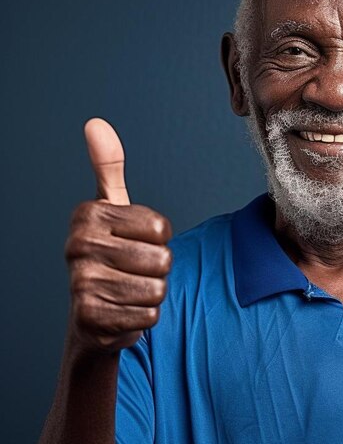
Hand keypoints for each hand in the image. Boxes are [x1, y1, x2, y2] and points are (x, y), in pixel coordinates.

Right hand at [64, 118, 171, 352]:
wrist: (91, 313)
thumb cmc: (110, 254)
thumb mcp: (111, 209)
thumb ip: (108, 168)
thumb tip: (96, 124)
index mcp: (88, 215)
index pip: (161, 229)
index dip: (159, 240)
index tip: (135, 242)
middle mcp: (78, 246)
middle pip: (162, 260)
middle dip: (157, 270)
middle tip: (133, 270)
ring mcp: (81, 284)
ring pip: (157, 289)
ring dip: (151, 294)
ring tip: (128, 290)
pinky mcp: (91, 319)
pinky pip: (148, 316)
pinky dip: (143, 317)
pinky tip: (122, 311)